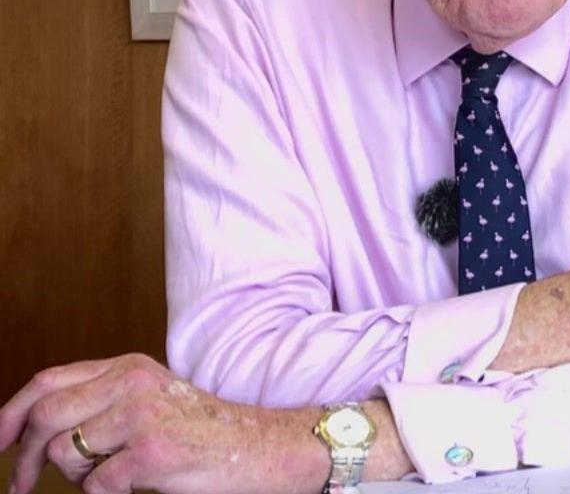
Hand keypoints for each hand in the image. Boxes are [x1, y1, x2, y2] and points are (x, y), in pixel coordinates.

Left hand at [0, 354, 324, 493]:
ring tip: (114, 476)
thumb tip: (33, 428)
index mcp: (129, 367)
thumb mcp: (152, 399)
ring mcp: (141, 416)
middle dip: (20, 460)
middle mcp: (132, 383)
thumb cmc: (206, 432)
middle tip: (18, 488)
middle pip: (45, 418)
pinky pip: (94, 486)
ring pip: (62, 456)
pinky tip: (138, 485)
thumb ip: (103, 399)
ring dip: (78, 478)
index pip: (47, 382)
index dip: (9, 414)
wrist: (264, 448)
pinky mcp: (151, 453)